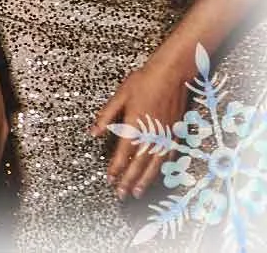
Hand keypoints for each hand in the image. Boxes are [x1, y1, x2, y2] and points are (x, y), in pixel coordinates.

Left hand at [94, 59, 193, 198]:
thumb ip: (106, 116)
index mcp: (135, 125)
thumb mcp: (119, 96)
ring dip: (145, 180)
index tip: (109, 180)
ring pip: (155, 163)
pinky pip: (169, 155)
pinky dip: (162, 168)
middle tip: (122, 194)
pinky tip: (158, 175)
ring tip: (137, 192)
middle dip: (129, 180)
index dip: (115, 168)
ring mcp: (165, 134)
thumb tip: (93, 132)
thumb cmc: (144, 81)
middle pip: (139, 164)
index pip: (123, 153)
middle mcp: (151, 134)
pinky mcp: (175, 132)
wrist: (172, 73)